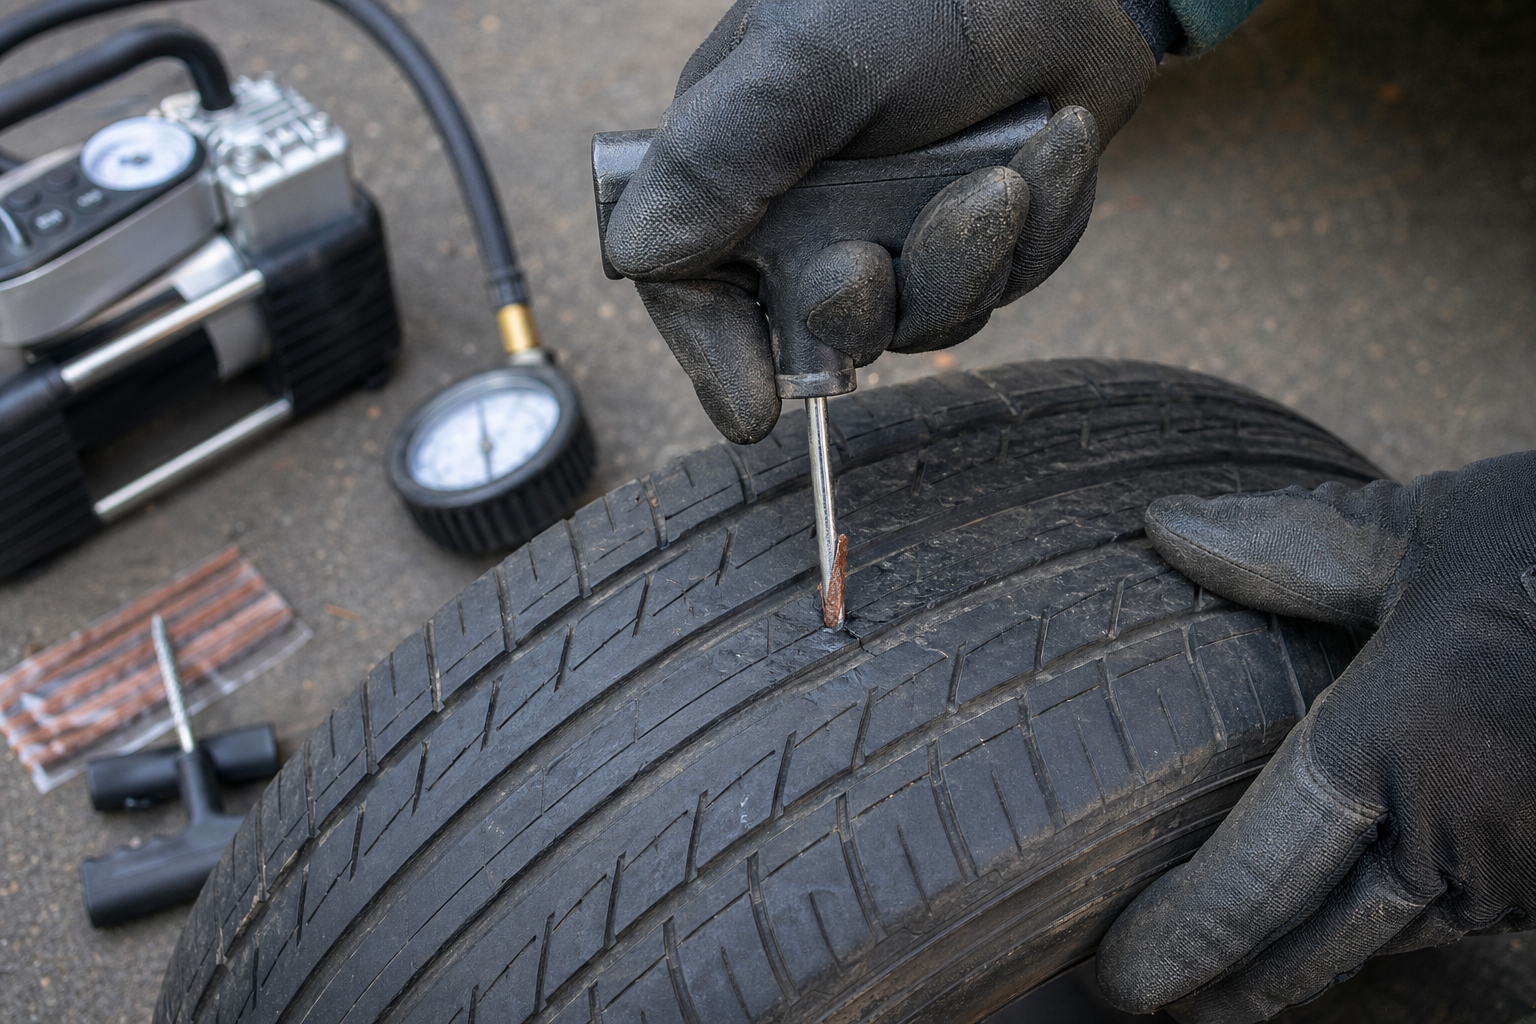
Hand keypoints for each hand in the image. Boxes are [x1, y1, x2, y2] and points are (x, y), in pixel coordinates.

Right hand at [604, 0, 1158, 442]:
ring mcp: (898, 227)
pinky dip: (1040, 221)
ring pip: (929, 317)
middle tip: (876, 257)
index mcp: (739, 167)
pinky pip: (1007, 279)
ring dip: (977, 255)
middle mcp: (811, 210)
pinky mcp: (977, 233)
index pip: (698, 286)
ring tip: (1007, 170)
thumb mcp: (807, 61)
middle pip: (825, 324)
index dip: (718, 358)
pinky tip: (1052, 143)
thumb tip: (637, 256)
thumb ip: (722, 156)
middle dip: (866, 305)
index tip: (753, 416)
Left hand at [1096, 452, 1535, 1021]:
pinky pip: (1450, 925)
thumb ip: (1292, 546)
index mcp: (1399, 744)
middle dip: (1223, 981)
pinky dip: (1377, 939)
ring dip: (1297, 973)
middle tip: (1144, 998)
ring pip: (1381, 947)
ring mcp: (1524, 868)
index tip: (1124, 977)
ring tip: (1219, 990)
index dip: (1183, 939)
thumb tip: (1164, 526)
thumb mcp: (1427, 534)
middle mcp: (1459, 829)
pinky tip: (1331, 937)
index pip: (1257, 878)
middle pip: (1310, 943)